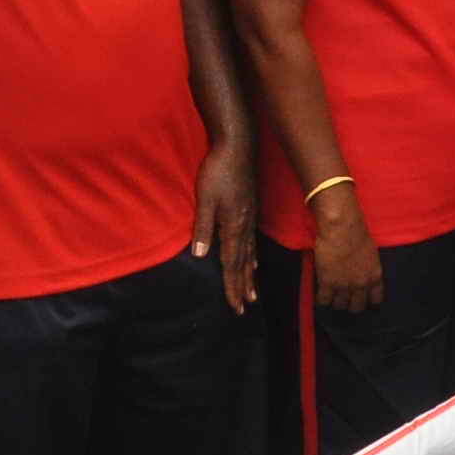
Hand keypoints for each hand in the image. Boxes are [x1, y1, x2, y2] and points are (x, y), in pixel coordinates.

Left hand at [191, 138, 255, 312]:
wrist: (238, 147)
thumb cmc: (218, 170)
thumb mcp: (205, 198)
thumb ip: (203, 227)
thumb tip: (201, 256)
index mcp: (233, 226)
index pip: (231, 263)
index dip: (232, 286)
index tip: (235, 306)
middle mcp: (244, 226)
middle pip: (243, 264)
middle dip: (242, 287)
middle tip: (244, 308)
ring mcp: (250, 218)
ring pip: (250, 255)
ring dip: (249, 276)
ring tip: (252, 293)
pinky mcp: (251, 210)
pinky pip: (253, 242)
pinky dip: (253, 257)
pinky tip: (254, 262)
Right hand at [310, 186, 383, 313]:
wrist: (342, 229)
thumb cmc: (358, 234)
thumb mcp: (371, 254)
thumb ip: (368, 268)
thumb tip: (363, 273)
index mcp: (374, 277)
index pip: (376, 300)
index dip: (369, 303)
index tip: (364, 301)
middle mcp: (361, 285)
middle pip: (357, 307)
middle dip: (351, 305)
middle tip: (345, 300)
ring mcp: (344, 286)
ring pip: (340, 305)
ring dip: (336, 302)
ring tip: (331, 297)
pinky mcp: (327, 284)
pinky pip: (323, 301)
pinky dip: (321, 300)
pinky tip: (320, 296)